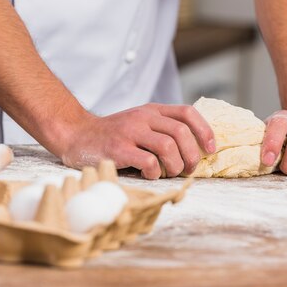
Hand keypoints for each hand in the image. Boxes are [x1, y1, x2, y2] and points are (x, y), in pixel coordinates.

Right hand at [60, 103, 215, 178]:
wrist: (76, 134)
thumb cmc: (112, 135)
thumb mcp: (138, 123)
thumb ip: (161, 129)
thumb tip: (194, 151)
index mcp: (151, 110)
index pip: (187, 112)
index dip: (204, 130)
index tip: (210, 149)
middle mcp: (142, 117)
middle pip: (181, 132)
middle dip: (191, 155)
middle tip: (188, 169)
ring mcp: (130, 132)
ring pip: (168, 147)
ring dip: (174, 166)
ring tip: (169, 173)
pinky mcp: (118, 149)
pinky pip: (148, 162)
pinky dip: (154, 173)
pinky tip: (148, 175)